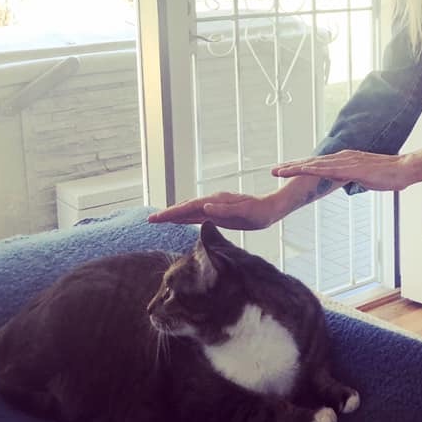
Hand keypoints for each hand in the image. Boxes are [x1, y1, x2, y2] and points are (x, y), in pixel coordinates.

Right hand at [148, 191, 281, 229]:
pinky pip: (198, 214)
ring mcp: (215, 206)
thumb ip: (224, 211)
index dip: (171, 213)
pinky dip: (186, 216)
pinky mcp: (218, 212)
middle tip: (151, 219)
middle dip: (168, 213)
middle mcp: (213, 202)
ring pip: (190, 210)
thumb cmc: (259, 212)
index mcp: (216, 202)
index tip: (156, 218)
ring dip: (175, 214)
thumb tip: (204, 207)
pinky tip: (181, 219)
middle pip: (185, 207)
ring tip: (160, 218)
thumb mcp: (244, 213)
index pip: (188, 207)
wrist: (270, 208)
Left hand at [271, 150, 413, 191]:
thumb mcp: (367, 178)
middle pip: (311, 162)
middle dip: (291, 166)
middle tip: (273, 170)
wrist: (403, 169)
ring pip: (314, 164)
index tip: (285, 170)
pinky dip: (312, 170)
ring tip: (278, 171)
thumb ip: (356, 177)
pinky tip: (300, 171)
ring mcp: (345, 161)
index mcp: (345, 159)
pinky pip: (327, 169)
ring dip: (295, 168)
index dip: (300, 167)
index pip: (317, 164)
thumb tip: (353, 181)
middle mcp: (342, 157)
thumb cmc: (388, 175)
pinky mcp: (350, 167)